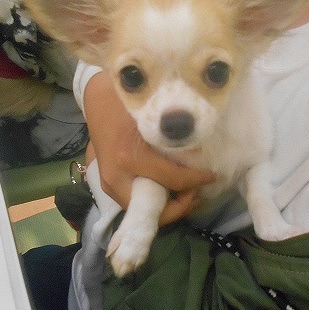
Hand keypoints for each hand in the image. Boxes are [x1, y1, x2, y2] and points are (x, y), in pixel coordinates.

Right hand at [84, 72, 215, 225]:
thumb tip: (201, 156)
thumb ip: (174, 139)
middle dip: (181, 204)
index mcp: (129, 157)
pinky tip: (169, 188)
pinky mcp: (107, 185)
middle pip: (155, 208)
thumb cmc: (127, 105)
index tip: (212, 176)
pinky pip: (135, 201)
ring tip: (187, 191)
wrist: (96, 100)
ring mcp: (108, 184)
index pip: (172, 179)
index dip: (196, 181)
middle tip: (198, 190)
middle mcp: (116, 176)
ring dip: (168, 205)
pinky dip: (154, 199)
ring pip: (144, 209)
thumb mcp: (154, 119)